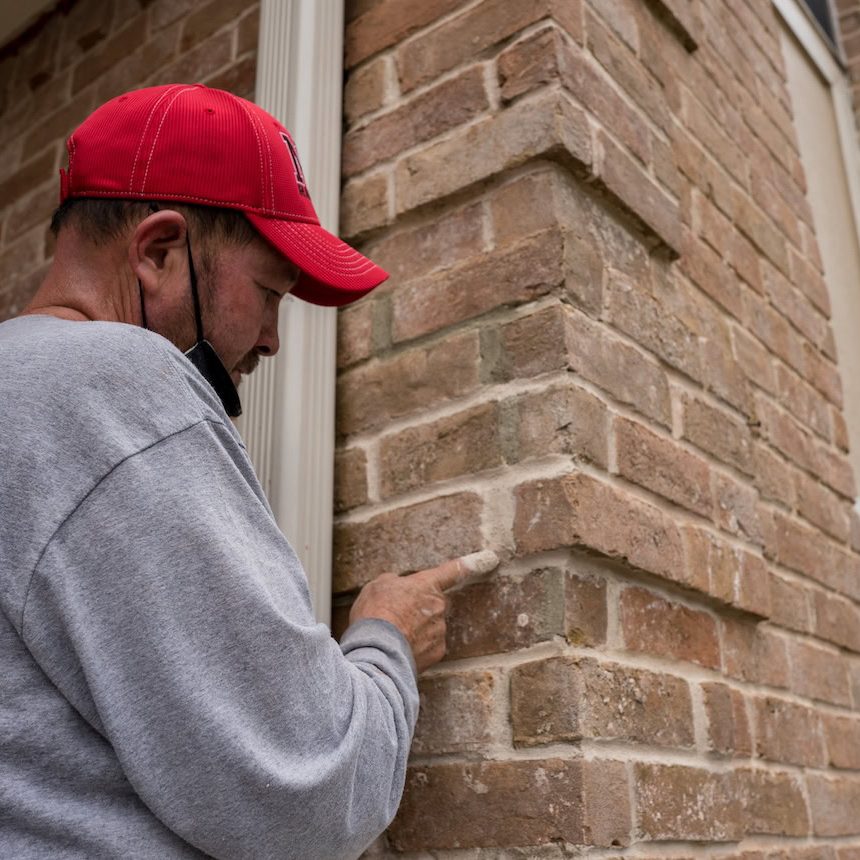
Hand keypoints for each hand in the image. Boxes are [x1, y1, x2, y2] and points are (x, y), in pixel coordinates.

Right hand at [349, 559, 474, 672]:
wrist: (376, 650)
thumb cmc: (376, 613)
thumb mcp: (378, 585)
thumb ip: (395, 582)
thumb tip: (398, 586)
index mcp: (427, 584)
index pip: (452, 570)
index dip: (471, 563)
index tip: (491, 558)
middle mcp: (439, 606)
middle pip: (433, 603)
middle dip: (419, 609)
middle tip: (395, 616)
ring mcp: (440, 630)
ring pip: (430, 626)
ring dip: (416, 629)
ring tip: (392, 635)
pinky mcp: (437, 652)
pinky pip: (428, 646)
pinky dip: (416, 647)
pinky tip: (399, 648)